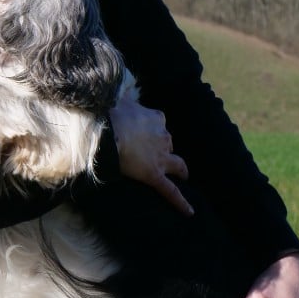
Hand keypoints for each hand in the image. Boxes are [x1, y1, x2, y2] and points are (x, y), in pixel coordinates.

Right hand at [109, 97, 192, 215]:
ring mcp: (161, 157)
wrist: (108, 131)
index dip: (152, 130)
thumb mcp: (118, 98)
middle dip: (163, 150)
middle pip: (168, 144)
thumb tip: (116, 85)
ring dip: (181, 170)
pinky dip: (181, 202)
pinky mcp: (155, 175)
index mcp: (157, 118)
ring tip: (183, 176)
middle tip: (152, 155)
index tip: (143, 132)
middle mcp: (163, 137)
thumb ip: (122, 94)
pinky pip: (171, 191)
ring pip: (178, 165)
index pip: (159, 124)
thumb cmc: (110, 114)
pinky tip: (190, 212)